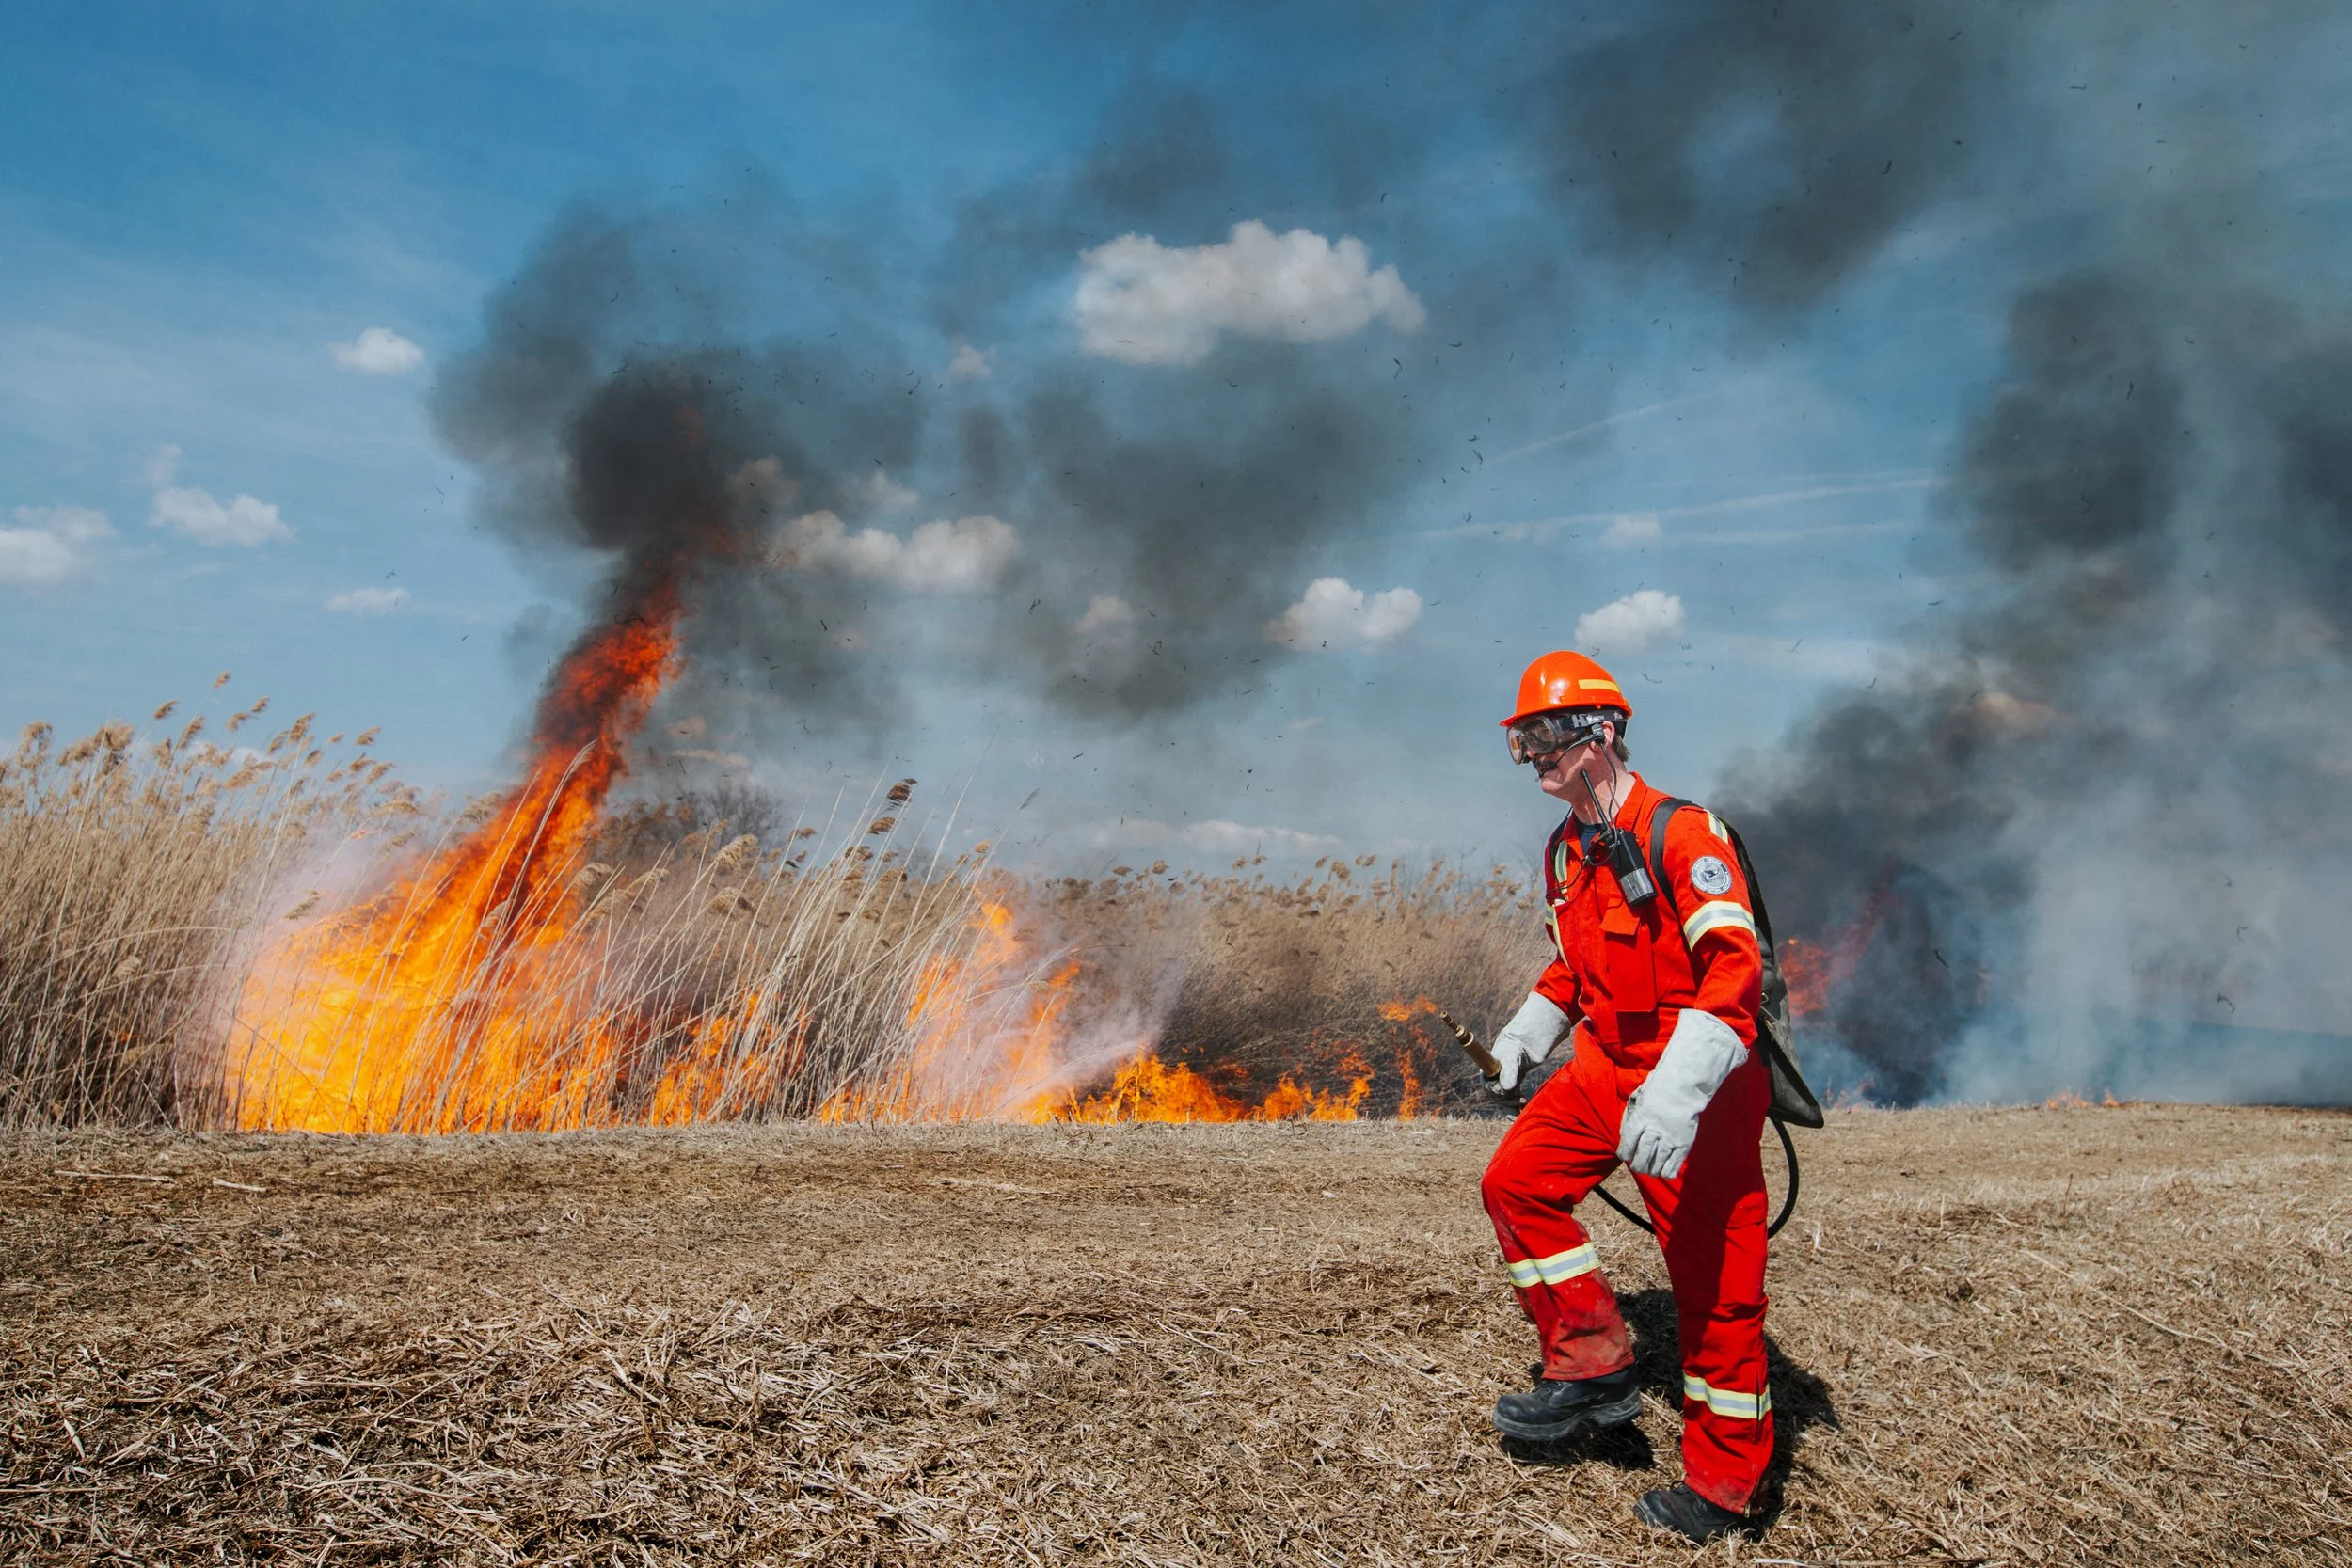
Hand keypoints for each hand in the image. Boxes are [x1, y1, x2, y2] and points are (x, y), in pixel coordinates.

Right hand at [1489, 992, 1570, 1095]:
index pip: (1490, 1089)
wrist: (1527, 1041)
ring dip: (1512, 1105)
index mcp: (1487, 1071)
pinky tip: (1524, 1105)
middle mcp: (1492, 1078)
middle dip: (1507, 1101)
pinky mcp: (1512, 1084)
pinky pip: (1511, 1099)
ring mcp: (1502, 1082)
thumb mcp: (1511, 1057)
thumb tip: (1508, 1088)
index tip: (1511, 1094)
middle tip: (1520, 1100)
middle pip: (1497, 1096)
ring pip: (1504, 1100)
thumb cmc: (1515, 1046)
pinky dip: (1517, 1104)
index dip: (1499, 1094)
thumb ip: (1509, 1072)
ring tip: (1523, 1103)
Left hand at [1618, 1009, 1746, 1178]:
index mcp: (1640, 1118)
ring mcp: (1670, 1137)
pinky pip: (1674, 1164)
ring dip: (1650, 1170)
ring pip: (1657, 1163)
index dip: (1625, 1153)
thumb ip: (1629, 1118)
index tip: (1625, 1155)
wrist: (1684, 1086)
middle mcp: (1654, 1129)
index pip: (1627, 1144)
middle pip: (1641, 1156)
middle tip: (1638, 1165)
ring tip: (1649, 1169)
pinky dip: (1667, 1172)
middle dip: (1637, 1165)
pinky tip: (1663, 1171)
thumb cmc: (1657, 1091)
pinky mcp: (1684, 1143)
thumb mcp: (1637, 1099)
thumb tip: (1623, 1137)